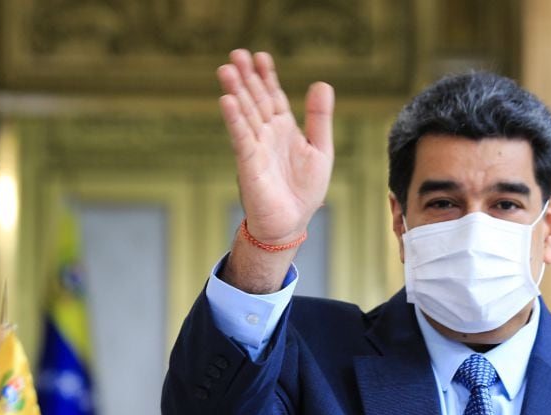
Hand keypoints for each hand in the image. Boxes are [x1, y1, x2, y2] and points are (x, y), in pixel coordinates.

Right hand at [217, 49, 333, 244]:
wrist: (291, 223)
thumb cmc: (304, 191)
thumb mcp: (320, 150)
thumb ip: (320, 119)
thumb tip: (322, 83)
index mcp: (284, 129)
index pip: (273, 96)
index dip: (267, 76)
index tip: (260, 56)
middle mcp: (267, 134)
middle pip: (255, 99)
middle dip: (247, 77)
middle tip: (236, 53)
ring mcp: (256, 147)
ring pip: (245, 114)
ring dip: (236, 91)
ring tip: (227, 69)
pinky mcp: (248, 164)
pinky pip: (241, 138)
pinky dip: (235, 119)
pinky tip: (227, 101)